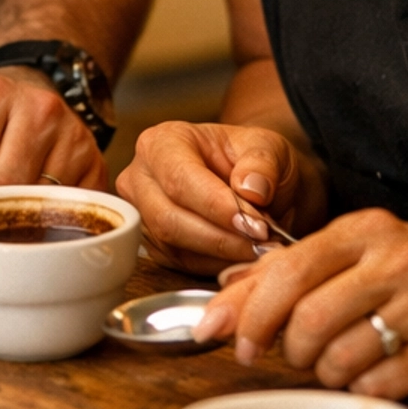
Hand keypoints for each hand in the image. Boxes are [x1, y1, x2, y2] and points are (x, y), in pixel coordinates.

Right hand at [116, 121, 308, 272]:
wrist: (248, 180)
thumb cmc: (249, 159)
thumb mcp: (266, 147)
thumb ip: (262, 163)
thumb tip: (252, 189)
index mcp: (161, 142)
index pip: (180, 178)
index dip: (217, 206)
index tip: (256, 224)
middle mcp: (141, 178)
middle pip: (169, 218)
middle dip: (221, 237)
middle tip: (262, 242)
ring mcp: (141, 214)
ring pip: (174, 246)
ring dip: (221, 255)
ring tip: (260, 249)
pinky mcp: (154, 244)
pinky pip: (181, 264)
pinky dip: (217, 265)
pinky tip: (244, 257)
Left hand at [191, 207, 407, 396]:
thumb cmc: (406, 278)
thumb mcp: (350, 256)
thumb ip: (283, 271)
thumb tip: (221, 293)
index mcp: (366, 230)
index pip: (290, 269)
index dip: (253, 312)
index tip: (235, 340)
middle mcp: (399, 262)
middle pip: (309, 320)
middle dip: (288, 349)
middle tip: (294, 353)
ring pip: (339, 359)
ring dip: (324, 372)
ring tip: (338, 360)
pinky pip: (375, 385)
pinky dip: (360, 388)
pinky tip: (371, 372)